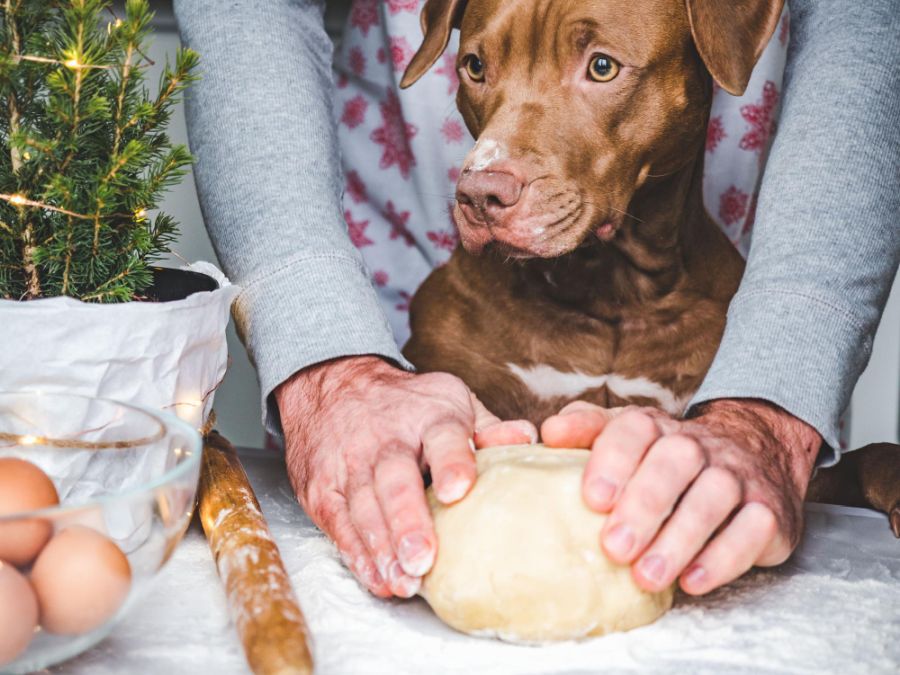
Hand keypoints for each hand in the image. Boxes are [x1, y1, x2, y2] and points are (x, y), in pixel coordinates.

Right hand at [276, 356, 536, 597]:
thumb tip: (526, 441)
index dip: (452, 462)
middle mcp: (386, 438)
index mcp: (430, 416)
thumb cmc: (408, 404)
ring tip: (403, 582)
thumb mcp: (452, 400)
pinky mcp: (323, 486)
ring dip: (381, 547)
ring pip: (363, 506)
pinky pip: (339, 522)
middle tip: (424, 559)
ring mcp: (350, 462)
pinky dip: (356, 553)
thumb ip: (489, 428)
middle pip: (395, 479)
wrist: (335, 384)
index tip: (459, 490)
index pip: (444, 437)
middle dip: (408, 520)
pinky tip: (376, 576)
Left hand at [541, 398, 820, 594]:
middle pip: (675, 461)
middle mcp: (699, 445)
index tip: (592, 499)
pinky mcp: (769, 511)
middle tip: (613, 548)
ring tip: (646, 576)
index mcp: (657, 427)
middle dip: (644, 505)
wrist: (754, 451)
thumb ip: (587, 431)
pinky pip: (754, 528)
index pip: (635, 429)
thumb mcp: (626, 437)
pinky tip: (693, 581)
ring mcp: (738, 475)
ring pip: (714, 495)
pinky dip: (725, 557)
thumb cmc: (667, 458)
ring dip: (679, 538)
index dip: (613, 460)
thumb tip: (549, 432)